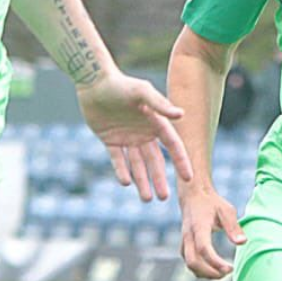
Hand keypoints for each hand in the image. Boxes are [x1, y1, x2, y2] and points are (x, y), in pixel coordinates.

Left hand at [77, 71, 192, 199]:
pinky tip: (126, 183)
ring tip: (146, 199)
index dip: (180, 161)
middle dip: (159, 179)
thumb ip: (160, 104)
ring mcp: (127, 137)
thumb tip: (181, 115)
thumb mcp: (141, 92)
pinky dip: (122, 171)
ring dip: (142, 181)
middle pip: (154, 160)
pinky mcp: (110, 139)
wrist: (93, 81)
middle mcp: (144, 132)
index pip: (172, 145)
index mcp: (156, 122)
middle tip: (163, 198)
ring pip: (137, 164)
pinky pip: (118, 159)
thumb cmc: (120, 84)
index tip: (188, 178)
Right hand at [179, 184, 244, 278]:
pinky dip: (201, 270)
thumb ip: (233, 227)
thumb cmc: (212, 203)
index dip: (216, 262)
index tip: (230, 268)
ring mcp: (184, 241)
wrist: (193, 196)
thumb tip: (242, 243)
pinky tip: (214, 270)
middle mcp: (188, 235)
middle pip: (192, 262)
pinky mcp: (185, 245)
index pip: (204, 249)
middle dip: (209, 273)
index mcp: (198, 226)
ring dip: (205, 273)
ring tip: (223, 273)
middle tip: (227, 273)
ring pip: (189, 264)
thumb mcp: (226, 210)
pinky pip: (189, 262)